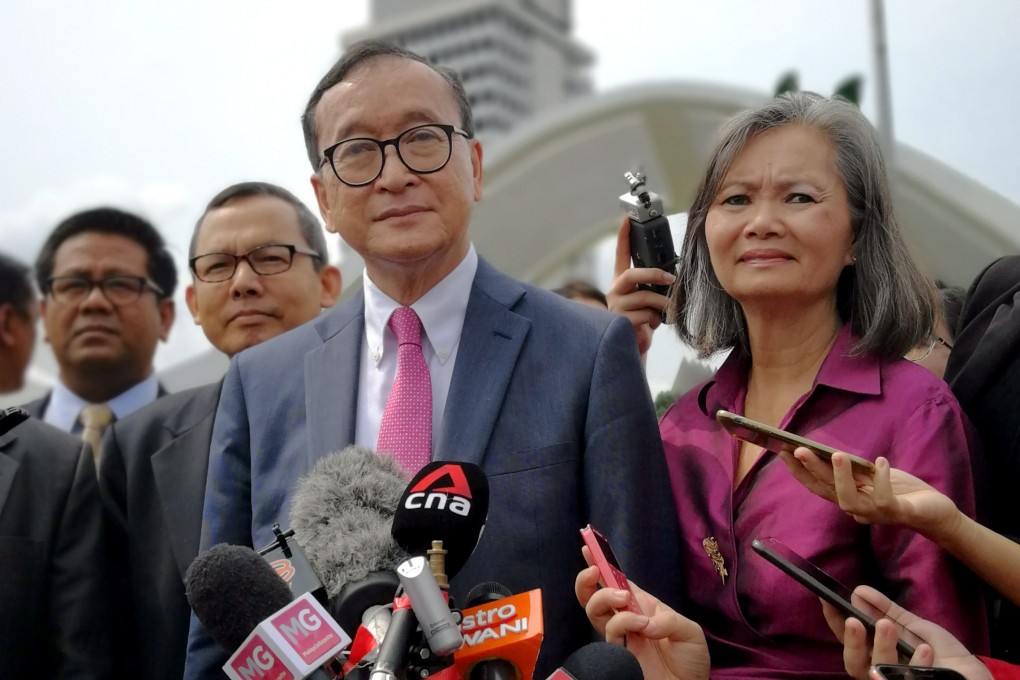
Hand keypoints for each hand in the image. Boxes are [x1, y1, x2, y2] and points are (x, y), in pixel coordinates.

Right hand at [575, 546, 709, 679]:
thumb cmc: (690, 660)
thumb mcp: (690, 632)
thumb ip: (669, 620)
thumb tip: (646, 622)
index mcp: (642, 605)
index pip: (616, 581)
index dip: (602, 564)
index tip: (589, 547)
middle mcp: (626, 618)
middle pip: (595, 595)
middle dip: (588, 579)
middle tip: (595, 571)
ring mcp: (621, 636)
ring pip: (594, 610)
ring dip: (604, 597)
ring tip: (624, 600)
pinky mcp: (618, 653)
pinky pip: (609, 633)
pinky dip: (622, 622)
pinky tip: (642, 625)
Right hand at [606, 218, 674, 360]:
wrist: (634, 348)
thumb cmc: (644, 322)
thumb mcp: (649, 300)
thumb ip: (653, 287)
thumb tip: (672, 277)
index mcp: (622, 283)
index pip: (621, 255)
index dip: (624, 237)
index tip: (627, 219)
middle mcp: (615, 291)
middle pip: (632, 274)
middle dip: (653, 274)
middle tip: (671, 278)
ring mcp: (616, 306)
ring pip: (643, 297)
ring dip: (661, 304)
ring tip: (666, 312)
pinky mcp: (620, 321)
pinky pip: (644, 315)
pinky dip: (654, 320)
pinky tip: (651, 326)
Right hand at [780, 448, 961, 542]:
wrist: (936, 512)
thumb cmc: (902, 492)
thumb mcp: (873, 476)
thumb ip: (855, 471)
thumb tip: (832, 453)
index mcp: (848, 497)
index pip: (817, 486)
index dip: (799, 472)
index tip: (783, 451)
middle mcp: (857, 508)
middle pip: (827, 491)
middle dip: (811, 469)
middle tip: (799, 449)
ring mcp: (876, 513)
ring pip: (849, 501)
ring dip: (841, 478)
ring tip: (837, 455)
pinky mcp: (898, 513)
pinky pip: (885, 500)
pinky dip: (881, 479)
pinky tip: (880, 461)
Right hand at [821, 586, 990, 679]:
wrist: (971, 675)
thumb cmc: (941, 653)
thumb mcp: (912, 626)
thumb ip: (886, 611)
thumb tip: (858, 591)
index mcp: (875, 654)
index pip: (847, 639)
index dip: (835, 622)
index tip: (827, 599)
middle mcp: (879, 672)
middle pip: (853, 663)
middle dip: (851, 641)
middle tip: (855, 620)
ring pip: (876, 673)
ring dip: (881, 647)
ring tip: (888, 626)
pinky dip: (916, 665)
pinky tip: (925, 649)